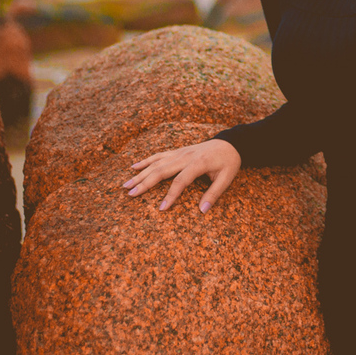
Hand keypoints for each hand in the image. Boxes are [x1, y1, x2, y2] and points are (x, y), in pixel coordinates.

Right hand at [122, 139, 241, 212]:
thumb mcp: (227, 178)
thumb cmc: (229, 162)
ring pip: (156, 163)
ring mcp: (179, 153)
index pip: (181, 181)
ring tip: (126, 184)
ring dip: (140, 174)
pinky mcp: (177, 151)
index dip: (171, 195)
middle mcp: (185, 156)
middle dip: (145, 183)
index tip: (162, 208)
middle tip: (130, 194)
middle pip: (161, 170)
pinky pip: (158, 156)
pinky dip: (145, 161)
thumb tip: (203, 210)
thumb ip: (214, 194)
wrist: (229, 143)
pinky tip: (134, 167)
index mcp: (198, 163)